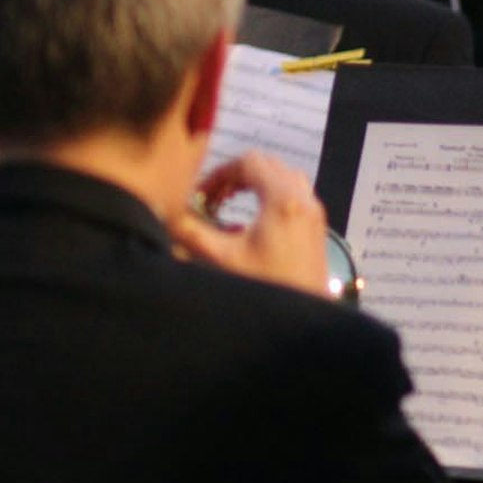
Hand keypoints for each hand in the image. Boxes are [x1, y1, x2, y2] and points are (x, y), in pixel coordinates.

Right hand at [169, 151, 329, 296]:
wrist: (307, 321)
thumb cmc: (267, 286)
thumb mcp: (222, 258)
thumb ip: (190, 232)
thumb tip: (167, 213)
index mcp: (281, 199)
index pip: (248, 161)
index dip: (219, 173)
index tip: (202, 195)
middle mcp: (303, 199)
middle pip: (267, 165)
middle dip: (236, 176)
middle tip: (213, 198)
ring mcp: (314, 213)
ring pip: (283, 178)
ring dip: (254, 184)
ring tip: (231, 204)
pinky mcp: (316, 228)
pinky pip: (293, 195)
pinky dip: (270, 197)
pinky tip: (251, 224)